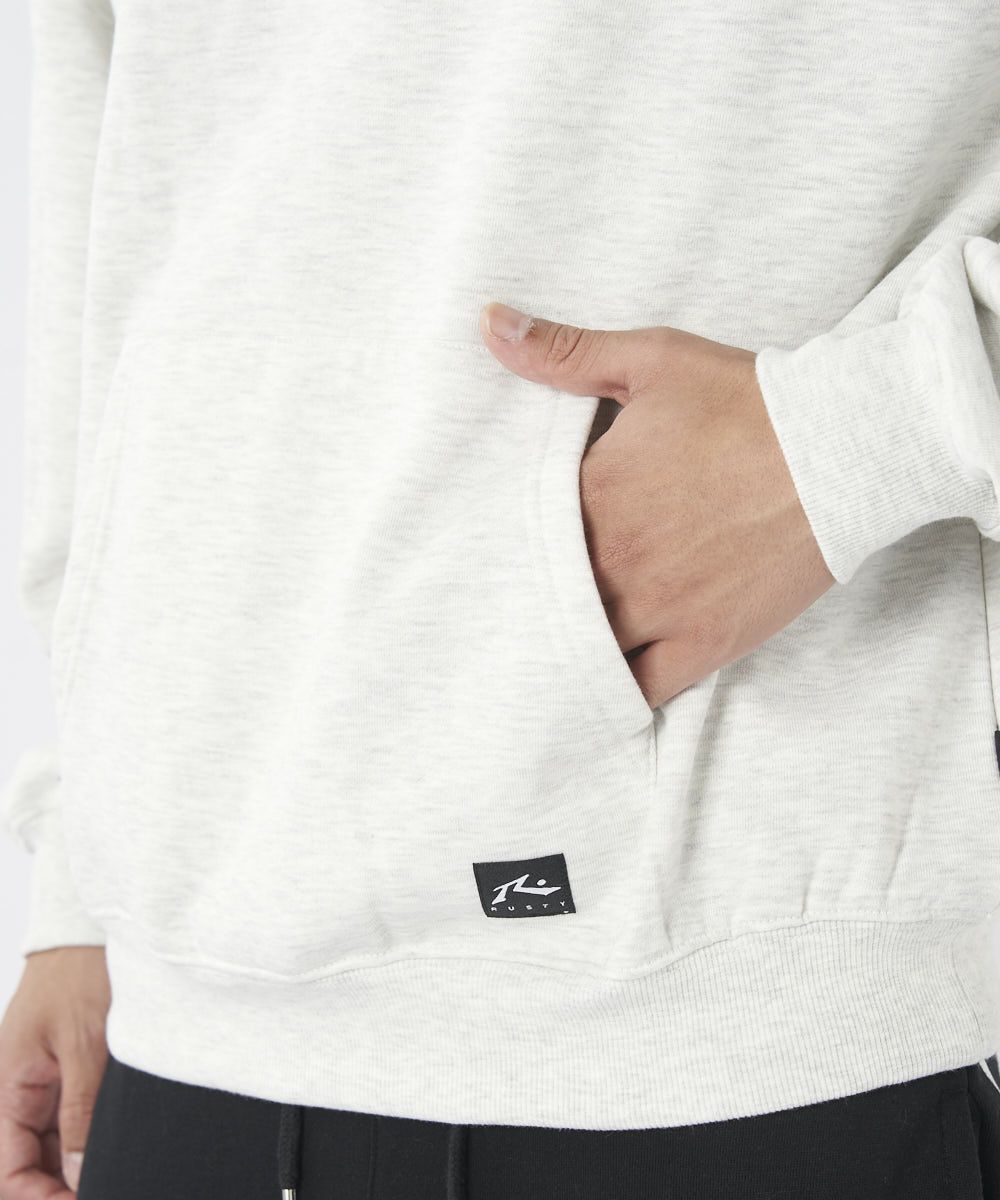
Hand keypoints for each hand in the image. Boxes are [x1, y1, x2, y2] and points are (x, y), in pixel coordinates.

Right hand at [0, 947, 109, 1198]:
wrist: (91, 925)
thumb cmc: (80, 972)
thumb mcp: (84, 1044)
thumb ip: (82, 1112)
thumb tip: (79, 1173)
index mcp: (8, 1089)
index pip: (9, 1174)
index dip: (40, 1199)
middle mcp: (21, 1091)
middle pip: (32, 1164)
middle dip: (64, 1186)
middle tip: (111, 1186)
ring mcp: (46, 1081)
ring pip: (56, 1145)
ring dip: (80, 1164)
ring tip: (121, 1171)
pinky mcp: (71, 1067)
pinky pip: (74, 1117)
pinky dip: (93, 1136)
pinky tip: (121, 1142)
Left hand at [480, 302, 834, 708]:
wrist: (843, 449)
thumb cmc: (747, 402)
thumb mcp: (650, 361)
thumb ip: (562, 352)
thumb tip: (489, 323)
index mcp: (591, 497)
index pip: (521, 536)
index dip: (511, 543)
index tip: (502, 547)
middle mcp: (614, 562)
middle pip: (546, 598)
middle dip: (531, 599)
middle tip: (513, 604)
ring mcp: (658, 610)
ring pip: (584, 650)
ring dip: (565, 648)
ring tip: (549, 647)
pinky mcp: (705, 643)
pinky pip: (642, 688)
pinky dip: (616, 692)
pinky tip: (600, 687)